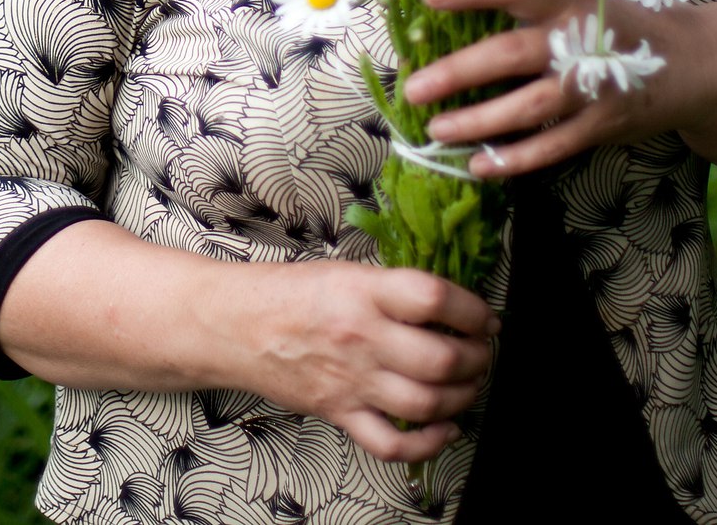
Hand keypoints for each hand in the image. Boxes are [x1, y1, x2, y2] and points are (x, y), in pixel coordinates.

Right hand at [224, 259, 496, 463]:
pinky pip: (392, 443)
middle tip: (481, 352)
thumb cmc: (287, 294)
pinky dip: (428, 443)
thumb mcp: (344, 272)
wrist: (232, 325)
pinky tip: (444, 428)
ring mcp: (351, 381)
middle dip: (476, 359)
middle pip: (441, 359)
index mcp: (363, 292)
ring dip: (461, 397)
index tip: (484, 317)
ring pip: (425, 403)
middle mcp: (361, 338)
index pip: (434, 299)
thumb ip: (392, 290)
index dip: (472, 310)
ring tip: (468, 384)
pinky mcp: (339, 412)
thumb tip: (446, 306)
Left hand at [399, 0, 703, 181]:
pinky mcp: (602, 126)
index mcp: (568, 2)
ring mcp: (593, 88)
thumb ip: (530, 14)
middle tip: (414, 88)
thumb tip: (450, 25)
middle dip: (460, 71)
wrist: (690, 64)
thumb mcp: (580, 4)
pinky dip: (515, 159)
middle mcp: (579, 41)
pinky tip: (479, 165)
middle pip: (512, 53)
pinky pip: (552, 147)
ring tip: (437, 130)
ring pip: (528, 107)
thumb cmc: (615, 28)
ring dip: (479, 121)